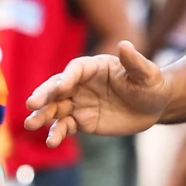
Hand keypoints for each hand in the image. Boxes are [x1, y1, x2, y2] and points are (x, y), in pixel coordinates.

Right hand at [24, 42, 167, 146]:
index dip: (67, 78)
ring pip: (56, 109)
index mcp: (93, 67)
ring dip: (43, 116)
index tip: (62, 88)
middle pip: (56, 88)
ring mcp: (79, 103)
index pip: (74, 70)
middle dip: (44, 96)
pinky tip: (52, 141)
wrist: (154, 106)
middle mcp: (80, 84)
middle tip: (31, 104)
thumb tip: (125, 44)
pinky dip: (57, 133)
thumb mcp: (146, 73)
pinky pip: (66, 126)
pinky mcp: (82, 121)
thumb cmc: (151, 84)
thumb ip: (134, 61)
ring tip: (31, 125)